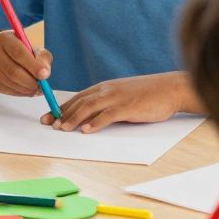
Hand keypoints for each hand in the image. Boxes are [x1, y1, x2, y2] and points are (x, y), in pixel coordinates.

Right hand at [0, 30, 51, 97]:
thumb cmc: (18, 50)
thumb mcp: (31, 47)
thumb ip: (42, 57)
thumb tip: (45, 73)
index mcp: (5, 38)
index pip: (18, 53)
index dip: (33, 65)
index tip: (45, 75)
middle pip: (13, 71)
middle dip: (30, 82)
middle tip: (41, 87)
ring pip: (10, 83)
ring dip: (26, 89)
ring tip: (35, 89)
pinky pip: (5, 90)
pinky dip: (19, 92)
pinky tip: (25, 90)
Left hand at [50, 72, 188, 132]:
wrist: (170, 88)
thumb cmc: (147, 94)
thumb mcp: (122, 96)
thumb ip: (106, 104)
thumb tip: (89, 118)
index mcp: (105, 87)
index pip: (78, 98)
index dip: (61, 108)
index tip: (48, 117)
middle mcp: (108, 90)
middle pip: (80, 102)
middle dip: (62, 114)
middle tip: (50, 125)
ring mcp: (117, 97)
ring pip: (90, 107)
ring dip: (74, 118)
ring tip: (63, 129)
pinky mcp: (128, 106)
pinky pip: (109, 115)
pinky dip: (96, 123)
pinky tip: (87, 130)